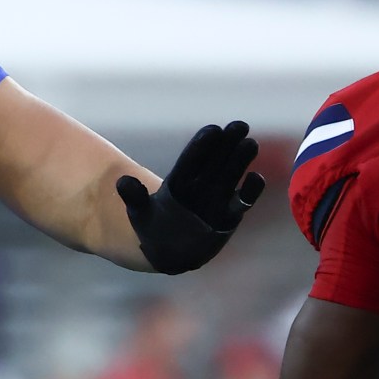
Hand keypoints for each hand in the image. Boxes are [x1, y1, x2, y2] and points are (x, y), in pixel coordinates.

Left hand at [117, 120, 266, 273]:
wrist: (170, 254)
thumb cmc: (153, 230)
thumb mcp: (140, 214)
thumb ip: (134, 198)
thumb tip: (122, 181)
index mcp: (179, 182)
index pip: (191, 160)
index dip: (202, 145)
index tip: (213, 129)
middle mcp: (200, 187)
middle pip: (215, 162)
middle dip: (227, 144)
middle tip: (240, 124)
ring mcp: (216, 201)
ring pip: (230, 176)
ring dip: (240, 161)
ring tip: (250, 143)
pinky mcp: (228, 218)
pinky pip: (241, 203)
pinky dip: (249, 192)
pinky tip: (256, 177)